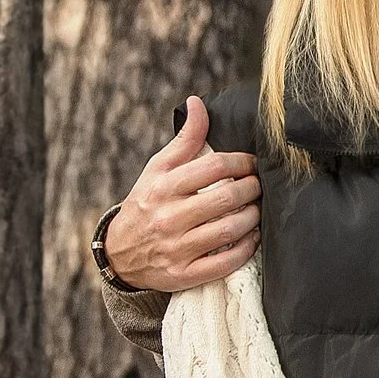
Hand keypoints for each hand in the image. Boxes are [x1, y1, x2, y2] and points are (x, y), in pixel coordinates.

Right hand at [101, 93, 260, 290]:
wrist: (119, 255)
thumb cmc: (146, 204)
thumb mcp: (157, 170)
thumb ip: (184, 140)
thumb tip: (197, 103)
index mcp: (163, 186)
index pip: (215, 167)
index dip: (243, 162)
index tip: (253, 163)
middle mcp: (169, 217)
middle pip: (227, 198)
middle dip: (253, 189)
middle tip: (260, 185)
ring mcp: (177, 248)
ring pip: (230, 229)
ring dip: (254, 218)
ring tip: (258, 209)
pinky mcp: (184, 274)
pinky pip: (226, 262)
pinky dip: (247, 248)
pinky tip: (253, 237)